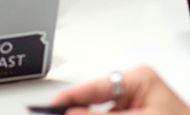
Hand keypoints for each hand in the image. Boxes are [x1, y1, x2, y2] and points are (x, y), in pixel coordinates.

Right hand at [50, 66, 189, 114]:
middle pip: (94, 101)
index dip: (69, 98)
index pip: (95, 86)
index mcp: (139, 78)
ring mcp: (135, 104)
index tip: (50, 108)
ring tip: (67, 113)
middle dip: (77, 110)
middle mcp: (135, 88)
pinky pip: (110, 114)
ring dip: (87, 114)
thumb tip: (73, 112)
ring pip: (99, 111)